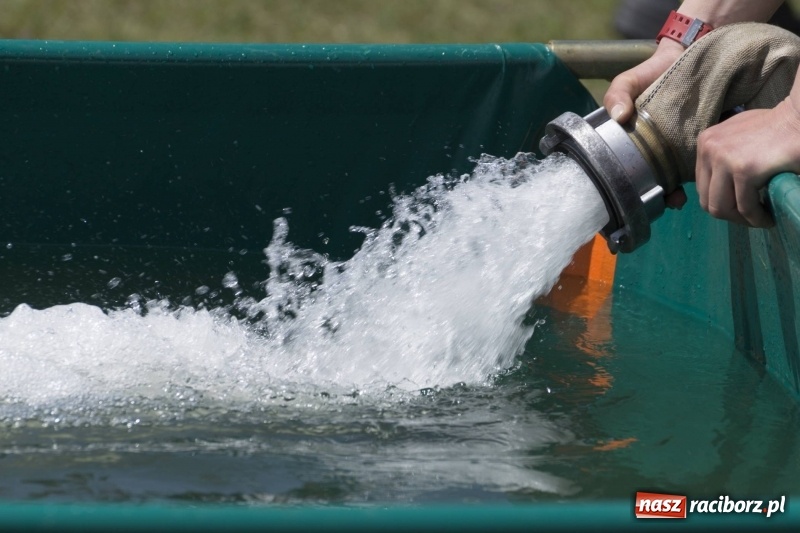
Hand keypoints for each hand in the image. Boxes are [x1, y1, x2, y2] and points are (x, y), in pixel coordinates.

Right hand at [603, 39, 686, 208]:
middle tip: (670, 199)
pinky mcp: (702, 136)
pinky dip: (704, 168)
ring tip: (683, 196)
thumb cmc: (651, 72)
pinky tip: (703, 174)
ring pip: (680, 174)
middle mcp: (657, 149)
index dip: (636, 185)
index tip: (641, 195)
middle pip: (658, 179)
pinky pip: (702, 157)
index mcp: (637, 142)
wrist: (686, 54)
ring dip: (682, 187)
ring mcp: (680, 145)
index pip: (633, 170)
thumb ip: (617, 94)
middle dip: (663, 194)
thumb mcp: (627, 82)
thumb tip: (619, 117)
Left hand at [695, 98, 799, 226]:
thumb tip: (720, 187)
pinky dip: (757, 218)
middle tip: (751, 217)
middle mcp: (709, 149)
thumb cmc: (777, 127)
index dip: (722, 203)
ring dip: (742, 220)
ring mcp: (724, 159)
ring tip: (761, 219)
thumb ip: (723, 157)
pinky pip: (745, 207)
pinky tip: (769, 218)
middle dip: (730, 215)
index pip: (703, 187)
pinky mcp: (744, 170)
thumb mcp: (738, 139)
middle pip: (707, 200)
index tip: (741, 208)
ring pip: (721, 208)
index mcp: (706, 143)